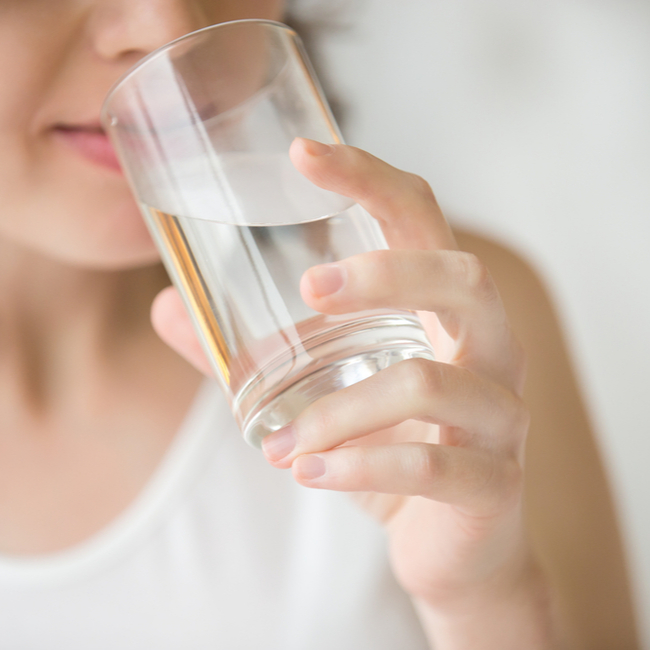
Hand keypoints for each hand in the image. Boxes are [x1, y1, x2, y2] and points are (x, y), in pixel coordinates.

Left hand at [152, 138, 555, 647]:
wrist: (448, 545)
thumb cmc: (389, 448)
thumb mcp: (323, 391)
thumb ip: (252, 352)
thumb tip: (169, 308)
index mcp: (445, 312)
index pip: (421, 219)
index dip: (370, 177)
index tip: (303, 153)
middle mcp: (489, 349)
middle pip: (461, 277)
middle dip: (383, 273)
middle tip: (308, 290)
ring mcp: (500, 415)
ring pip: (429, 383)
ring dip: (339, 411)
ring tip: (276, 445)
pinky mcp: (494, 483)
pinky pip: (429, 465)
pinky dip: (358, 466)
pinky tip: (309, 472)